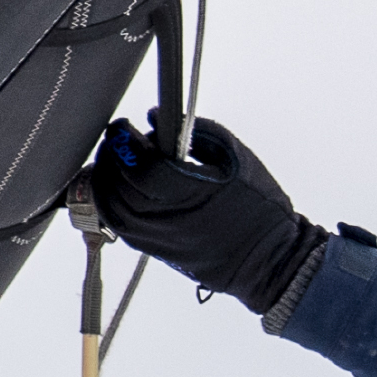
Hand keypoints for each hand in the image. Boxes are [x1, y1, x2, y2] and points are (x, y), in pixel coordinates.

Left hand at [86, 114, 326, 313]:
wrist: (271, 260)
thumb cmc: (260, 206)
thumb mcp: (237, 157)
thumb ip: (198, 131)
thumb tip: (156, 116)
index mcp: (194, 193)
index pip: (143, 167)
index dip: (126, 143)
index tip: (124, 127)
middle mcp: (172, 220)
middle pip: (121, 187)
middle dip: (112, 157)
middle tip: (116, 139)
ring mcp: (161, 240)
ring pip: (113, 209)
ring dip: (106, 181)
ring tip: (113, 161)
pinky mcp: (157, 253)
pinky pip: (119, 228)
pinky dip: (111, 204)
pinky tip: (118, 188)